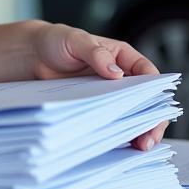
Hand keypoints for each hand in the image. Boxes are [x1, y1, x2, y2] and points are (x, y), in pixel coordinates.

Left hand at [29, 21, 168, 150]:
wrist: (31, 56)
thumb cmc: (55, 41)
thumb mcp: (76, 39)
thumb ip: (96, 53)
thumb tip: (116, 73)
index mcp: (122, 57)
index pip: (149, 75)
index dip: (157, 93)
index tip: (156, 111)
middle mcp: (120, 78)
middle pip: (146, 101)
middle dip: (151, 121)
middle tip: (148, 140)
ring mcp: (108, 96)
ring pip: (131, 116)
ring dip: (137, 132)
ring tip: (138, 148)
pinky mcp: (95, 109)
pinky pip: (111, 124)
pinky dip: (117, 135)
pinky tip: (118, 146)